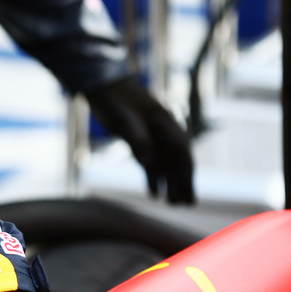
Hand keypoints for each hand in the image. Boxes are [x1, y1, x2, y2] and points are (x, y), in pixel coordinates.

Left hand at [85, 76, 195, 203]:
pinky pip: (149, 163)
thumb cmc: (115, 98)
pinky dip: (153, 178)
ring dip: (170, 184)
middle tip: (188, 204)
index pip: (182, 151)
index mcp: (166, 123)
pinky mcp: (138, 142)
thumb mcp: (124, 117)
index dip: (186, 172)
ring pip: (165, 165)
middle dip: (183, 183)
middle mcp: (163, 132)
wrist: (101, 87)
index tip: (189, 189)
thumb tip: (149, 163)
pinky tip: (154, 194)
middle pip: (177, 161)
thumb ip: (137, 138)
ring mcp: (151, 138)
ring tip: (175, 204)